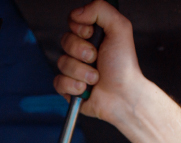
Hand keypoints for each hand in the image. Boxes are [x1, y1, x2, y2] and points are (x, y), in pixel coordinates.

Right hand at [53, 0, 144, 123]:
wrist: (122, 95)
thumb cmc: (123, 66)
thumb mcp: (120, 28)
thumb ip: (101, 10)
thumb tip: (77, 13)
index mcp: (91, 36)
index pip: (72, 22)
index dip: (80, 28)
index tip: (92, 35)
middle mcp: (80, 51)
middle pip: (65, 41)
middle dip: (81, 51)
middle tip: (96, 58)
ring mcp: (72, 70)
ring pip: (62, 63)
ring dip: (81, 71)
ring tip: (95, 78)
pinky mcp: (67, 88)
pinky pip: (58, 82)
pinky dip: (73, 86)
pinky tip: (85, 89)